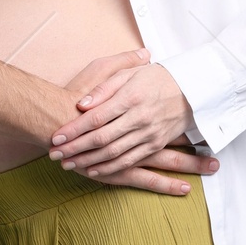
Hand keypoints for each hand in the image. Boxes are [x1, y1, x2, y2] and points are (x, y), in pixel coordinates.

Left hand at [51, 58, 205, 182]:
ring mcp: (149, 134)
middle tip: (54, 155)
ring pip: (113, 153)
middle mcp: (140, 118)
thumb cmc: (154, 78)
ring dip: (88, 161)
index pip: (96, 118)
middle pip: (101, 139)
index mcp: (131, 97)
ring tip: (67, 164)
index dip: (74, 129)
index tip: (56, 137)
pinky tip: (92, 170)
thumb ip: (104, 88)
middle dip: (75, 149)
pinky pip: (130, 161)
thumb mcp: (129, 74)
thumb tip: (81, 104)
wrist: (191, 89)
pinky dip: (110, 168)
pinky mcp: (155, 145)